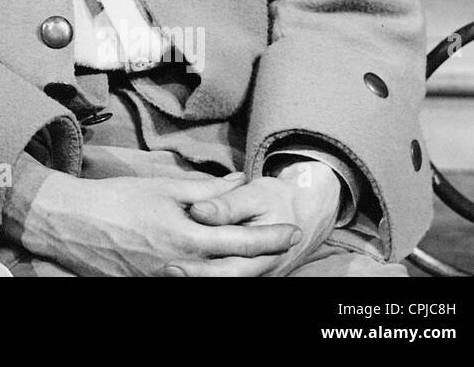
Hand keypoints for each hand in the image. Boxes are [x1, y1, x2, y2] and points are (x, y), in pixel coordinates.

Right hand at [17, 166, 302, 275]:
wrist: (72, 223)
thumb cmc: (116, 200)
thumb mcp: (164, 188)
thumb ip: (206, 189)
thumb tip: (240, 182)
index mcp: (186, 239)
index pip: (242, 242)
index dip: (270, 237)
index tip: (291, 230)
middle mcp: (182, 268)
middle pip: (238, 271)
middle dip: (265, 259)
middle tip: (284, 246)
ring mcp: (168, 281)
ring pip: (218, 282)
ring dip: (241, 271)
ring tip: (258, 257)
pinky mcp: (154, 286)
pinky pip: (195, 283)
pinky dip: (213, 275)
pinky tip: (219, 264)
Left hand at [172, 160, 339, 275]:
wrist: (307, 209)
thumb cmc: (277, 199)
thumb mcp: (254, 195)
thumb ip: (227, 205)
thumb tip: (199, 211)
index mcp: (264, 255)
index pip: (228, 270)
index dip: (199, 270)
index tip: (170, 264)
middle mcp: (262, 271)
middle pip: (223, 279)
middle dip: (193, 276)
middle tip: (165, 270)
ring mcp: (258, 273)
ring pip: (225, 279)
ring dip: (199, 275)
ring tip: (167, 270)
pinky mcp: (250, 270)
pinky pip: (228, 274)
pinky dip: (207, 270)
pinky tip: (185, 265)